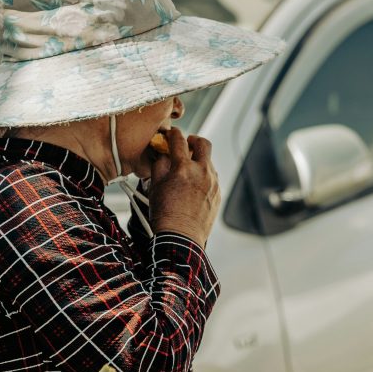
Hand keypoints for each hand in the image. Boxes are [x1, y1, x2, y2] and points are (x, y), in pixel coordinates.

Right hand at [148, 127, 219, 247]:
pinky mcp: (218, 194)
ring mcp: (213, 183)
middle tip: (185, 145)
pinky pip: (212, 178)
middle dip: (193, 141)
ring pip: (208, 162)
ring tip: (187, 171)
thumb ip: (159, 165)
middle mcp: (202, 172)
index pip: (179, 140)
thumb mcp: (154, 186)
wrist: (181, 238)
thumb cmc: (164, 214)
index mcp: (183, 168)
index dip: (173, 134)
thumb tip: (162, 153)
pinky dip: (203, 177)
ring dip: (198, 161)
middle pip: (203, 143)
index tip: (170, 135)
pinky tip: (193, 187)